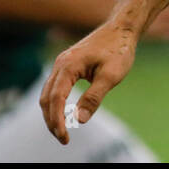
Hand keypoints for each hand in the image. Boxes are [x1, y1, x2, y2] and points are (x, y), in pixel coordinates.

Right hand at [40, 21, 138, 144]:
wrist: (122, 29)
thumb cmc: (119, 50)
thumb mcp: (111, 76)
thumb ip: (94, 97)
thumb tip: (78, 120)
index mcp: (68, 66)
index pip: (56, 99)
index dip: (57, 121)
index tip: (65, 137)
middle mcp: (60, 64)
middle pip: (47, 98)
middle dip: (52, 121)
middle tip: (63, 139)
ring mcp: (62, 63)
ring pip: (48, 93)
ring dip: (52, 113)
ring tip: (63, 130)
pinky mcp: (67, 64)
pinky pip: (55, 87)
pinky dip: (55, 103)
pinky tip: (64, 114)